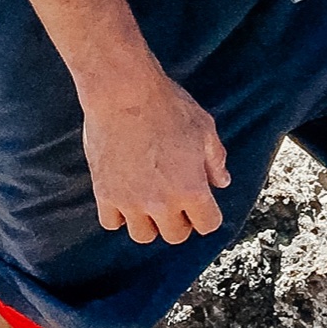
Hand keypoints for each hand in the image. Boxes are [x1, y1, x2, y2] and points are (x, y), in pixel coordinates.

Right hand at [82, 69, 230, 244]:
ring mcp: (131, 201)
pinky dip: (118, 215)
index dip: (207, 214)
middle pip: (176, 235)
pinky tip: (124, 195)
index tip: (201, 202)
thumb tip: (221, 182)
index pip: (207, 225)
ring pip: (143, 235)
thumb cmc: (167, 105)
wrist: (124, 92)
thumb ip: (215, 159)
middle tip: (175, 199)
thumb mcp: (204, 127)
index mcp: (192, 188)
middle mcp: (162, 202)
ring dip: (149, 222)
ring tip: (148, 201)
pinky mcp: (105, 193)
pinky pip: (112, 222)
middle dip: (180, 220)